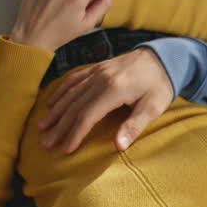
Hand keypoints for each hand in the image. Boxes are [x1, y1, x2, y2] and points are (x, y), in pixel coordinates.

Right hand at [38, 47, 173, 151]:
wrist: (163, 57)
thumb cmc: (160, 85)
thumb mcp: (154, 107)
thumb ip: (134, 126)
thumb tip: (118, 146)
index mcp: (114, 90)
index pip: (87, 116)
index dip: (75, 133)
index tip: (65, 149)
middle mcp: (100, 79)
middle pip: (74, 106)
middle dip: (60, 126)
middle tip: (46, 143)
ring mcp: (97, 71)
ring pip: (70, 93)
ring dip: (55, 111)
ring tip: (42, 126)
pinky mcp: (97, 67)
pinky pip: (74, 79)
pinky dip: (60, 91)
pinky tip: (51, 102)